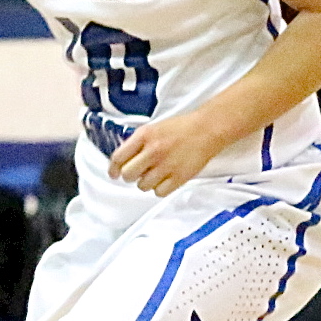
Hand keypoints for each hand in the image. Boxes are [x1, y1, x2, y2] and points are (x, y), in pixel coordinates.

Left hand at [108, 112, 224, 196]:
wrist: (207, 129)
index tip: (114, 173)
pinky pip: (159, 192)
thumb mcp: (153, 128)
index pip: (118, 158)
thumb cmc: (181, 128)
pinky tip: (165, 179)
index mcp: (144, 136)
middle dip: (131, 175)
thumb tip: (121, 160)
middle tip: (139, 172)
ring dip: (146, 182)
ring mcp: (166, 165)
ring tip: (156, 173)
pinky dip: (160, 189)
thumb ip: (136, 143)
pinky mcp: (179, 177)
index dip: (113, 168)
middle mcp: (153, 151)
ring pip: (142, 186)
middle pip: (128, 175)